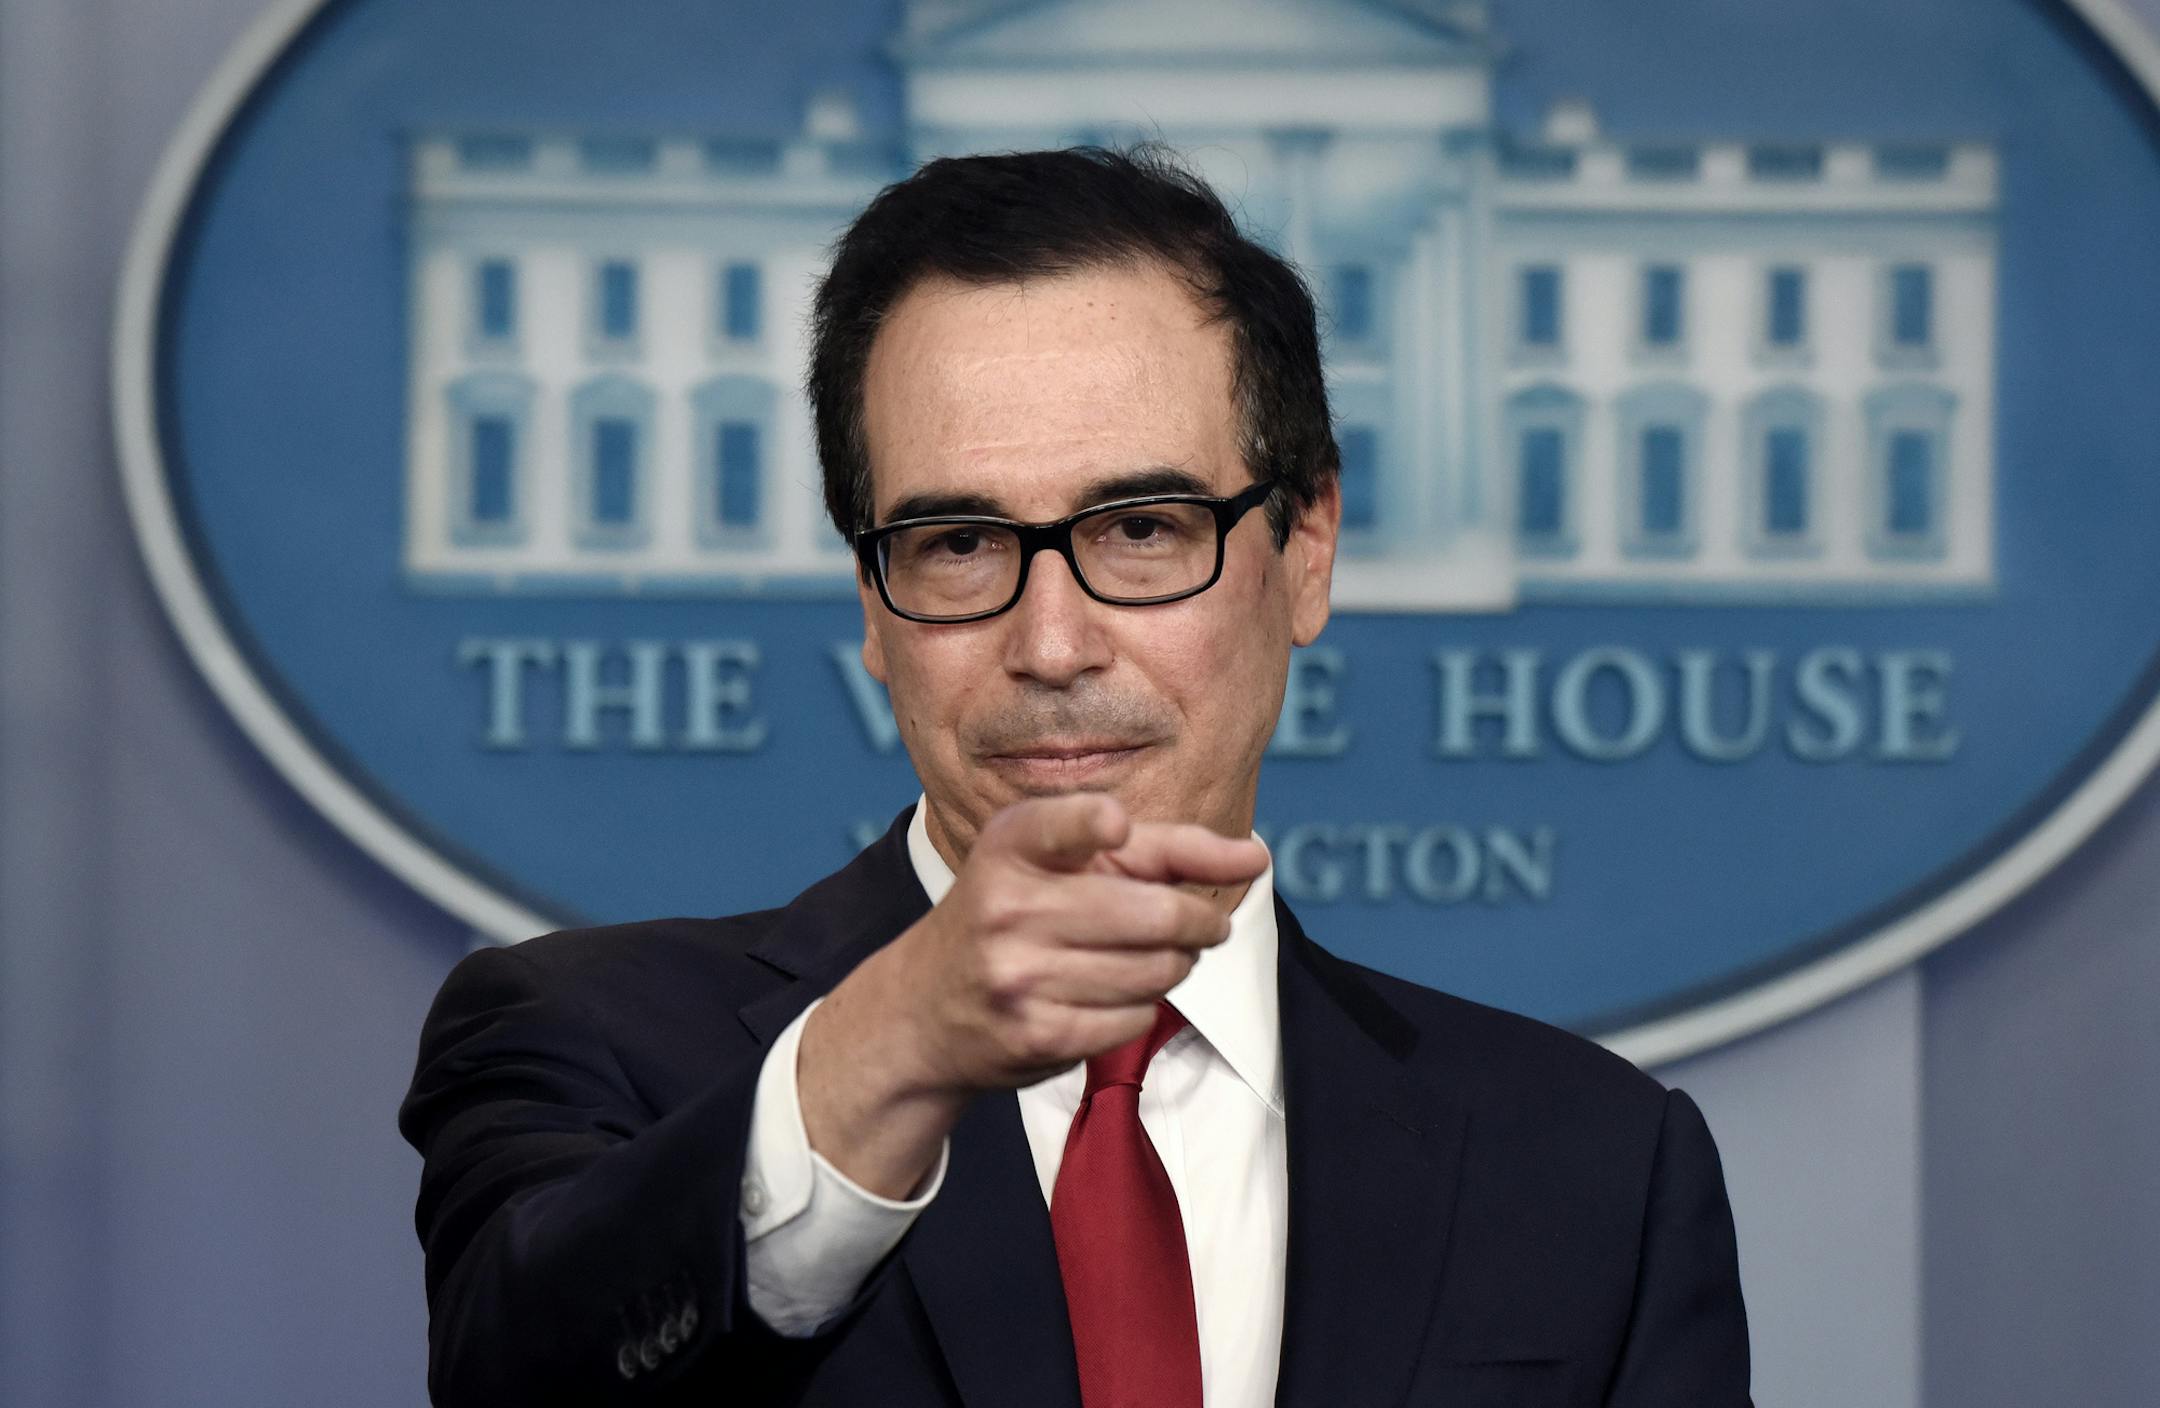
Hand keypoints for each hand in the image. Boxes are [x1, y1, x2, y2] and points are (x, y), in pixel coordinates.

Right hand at [797, 795, 1267, 1196]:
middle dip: (1202, 920)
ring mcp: (1018, 975)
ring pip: (1156, 971)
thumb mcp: (1058, 860)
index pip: (1058, 825)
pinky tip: (1117, 995)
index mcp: (1012, 845)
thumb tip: (1257, 856)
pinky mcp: (1035, 1034)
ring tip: (1157, 957)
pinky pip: (1135, 1018)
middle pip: (1156, 914)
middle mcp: (1007, 906)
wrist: (923, 1008)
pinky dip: (1143, 1006)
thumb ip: (1157, 848)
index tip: (1115, 825)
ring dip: (1175, 965)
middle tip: (1209, 923)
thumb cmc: (1014, 914)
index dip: (1091, 824)